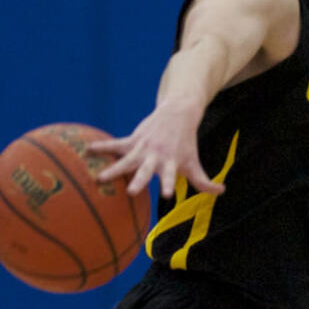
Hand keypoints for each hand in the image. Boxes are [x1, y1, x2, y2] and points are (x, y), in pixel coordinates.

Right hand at [88, 99, 223, 198]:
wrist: (179, 113)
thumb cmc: (186, 144)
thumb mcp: (194, 162)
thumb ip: (204, 181)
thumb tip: (222, 191)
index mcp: (171, 164)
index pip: (171, 177)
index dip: (168, 185)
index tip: (165, 195)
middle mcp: (156, 156)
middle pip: (145, 171)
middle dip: (138, 180)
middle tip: (131, 192)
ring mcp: (143, 147)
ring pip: (125, 159)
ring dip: (113, 169)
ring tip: (98, 178)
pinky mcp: (133, 139)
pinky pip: (115, 144)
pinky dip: (101, 146)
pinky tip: (86, 149)